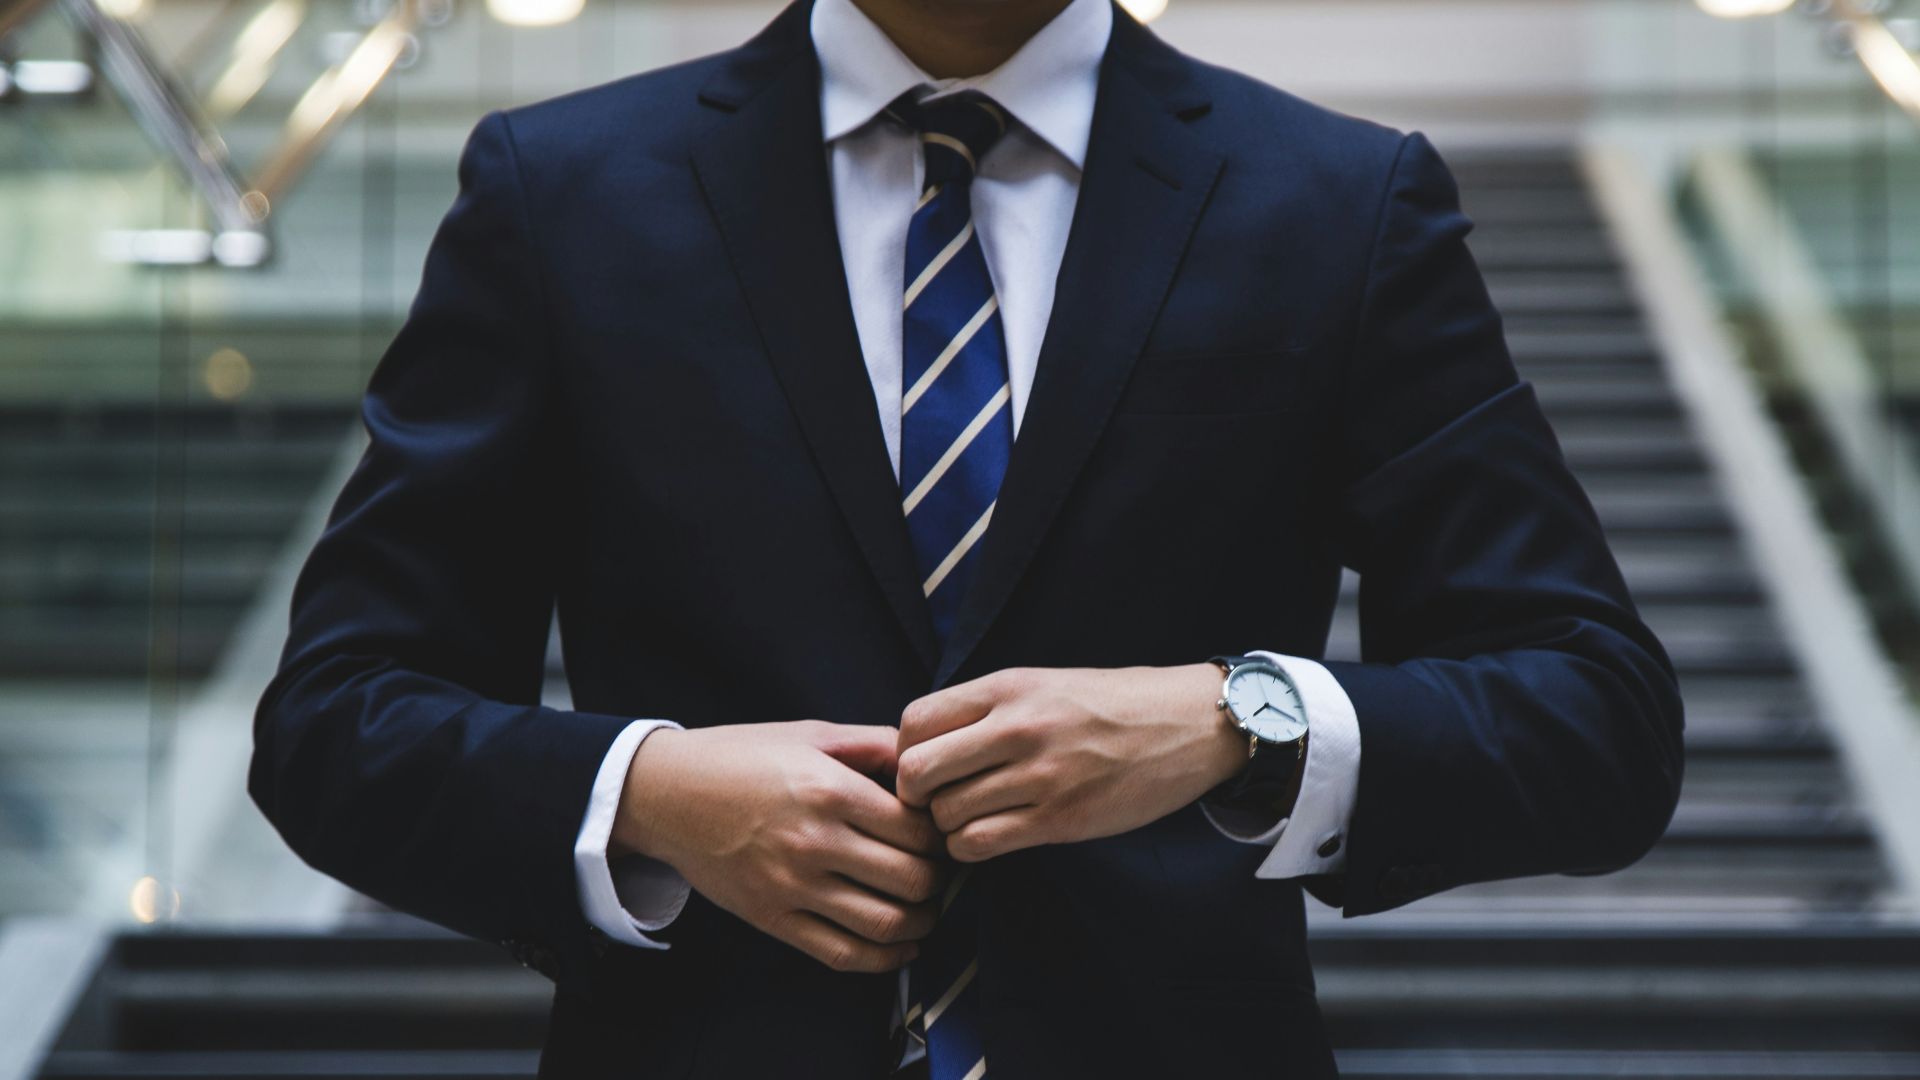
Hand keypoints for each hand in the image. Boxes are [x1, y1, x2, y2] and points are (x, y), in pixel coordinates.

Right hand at [612, 719, 946, 972]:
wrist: (666, 794)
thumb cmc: (741, 757)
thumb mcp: (810, 734)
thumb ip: (873, 744)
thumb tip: (925, 762)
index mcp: (830, 790)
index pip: (917, 830)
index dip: (942, 835)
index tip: (942, 833)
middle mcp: (814, 841)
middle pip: (912, 879)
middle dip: (939, 880)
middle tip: (941, 872)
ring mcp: (792, 886)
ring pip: (885, 923)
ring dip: (922, 922)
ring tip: (927, 908)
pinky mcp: (772, 918)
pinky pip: (842, 954)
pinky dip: (884, 959)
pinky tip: (901, 946)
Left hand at [895, 665, 1246, 861]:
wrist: (1188, 724)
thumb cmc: (1111, 705)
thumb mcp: (1043, 684)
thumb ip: (986, 709)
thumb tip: (923, 744)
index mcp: (1008, 687)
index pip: (914, 721)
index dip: (905, 751)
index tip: (925, 765)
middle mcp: (1017, 728)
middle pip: (916, 772)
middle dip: (915, 795)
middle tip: (936, 801)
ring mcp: (1040, 776)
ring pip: (946, 815)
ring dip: (947, 826)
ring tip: (970, 818)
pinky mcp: (1061, 819)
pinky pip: (980, 843)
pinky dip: (971, 848)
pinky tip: (989, 836)